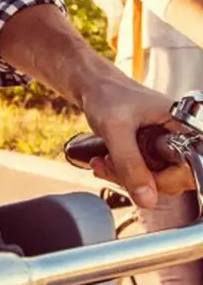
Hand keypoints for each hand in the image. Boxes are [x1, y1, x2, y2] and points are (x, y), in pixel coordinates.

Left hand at [81, 73, 193, 207]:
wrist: (92, 84)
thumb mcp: (115, 129)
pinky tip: (105, 162)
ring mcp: (165, 143)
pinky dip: (122, 171)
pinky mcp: (152, 148)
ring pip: (155, 177)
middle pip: (174, 177)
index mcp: (183, 125)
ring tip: (103, 162)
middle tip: (110, 166)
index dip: (168, 180)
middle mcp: (179, 135)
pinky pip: (143, 171)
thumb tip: (147, 199)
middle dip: (139, 178)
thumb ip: (130, 164)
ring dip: (126, 176)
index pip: (193, 167)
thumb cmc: (106, 94)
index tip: (140, 180)